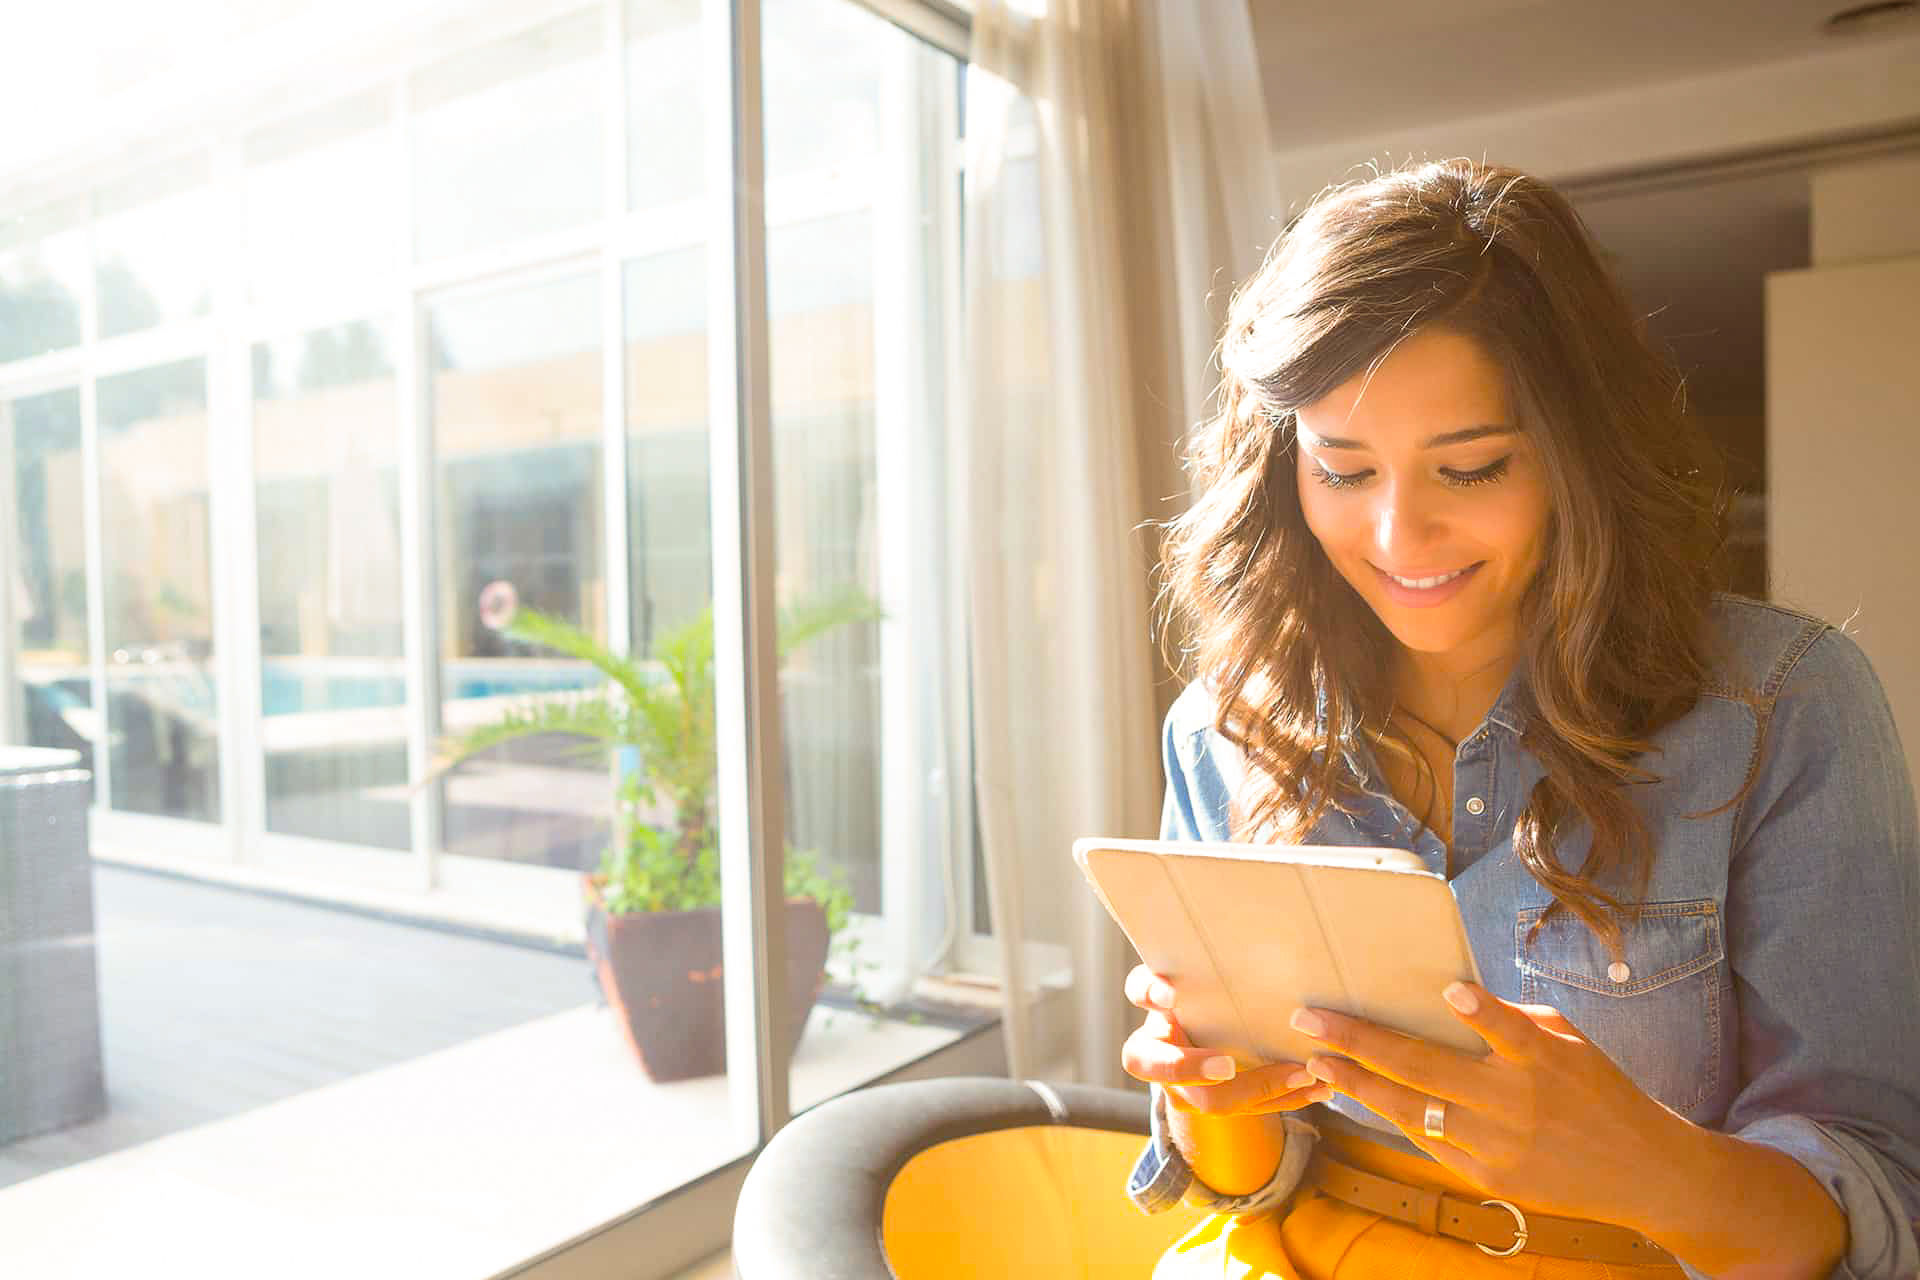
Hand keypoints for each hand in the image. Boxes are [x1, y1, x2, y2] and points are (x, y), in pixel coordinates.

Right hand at [1120, 964, 1331, 1115]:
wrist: (1215, 1028)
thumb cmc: (1214, 987)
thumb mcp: (1207, 969)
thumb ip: (1213, 954)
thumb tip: (1247, 912)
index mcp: (1156, 1000)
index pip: (1139, 994)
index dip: (1149, 995)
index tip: (1170, 995)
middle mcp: (1160, 1051)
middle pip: (1163, 1069)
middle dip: (1194, 1070)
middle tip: (1227, 1066)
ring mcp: (1186, 1085)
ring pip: (1212, 1099)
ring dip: (1260, 1088)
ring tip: (1304, 1074)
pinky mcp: (1220, 1101)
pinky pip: (1250, 1109)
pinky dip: (1287, 1098)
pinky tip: (1319, 1090)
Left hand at [1288, 981, 1689, 1226]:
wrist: (1643, 1173)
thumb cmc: (1601, 1091)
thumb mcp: (1572, 1043)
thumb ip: (1518, 1022)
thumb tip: (1459, 999)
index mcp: (1545, 1061)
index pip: (1511, 1031)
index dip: (1482, 1012)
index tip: (1450, 992)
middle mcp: (1517, 1104)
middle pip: (1429, 1069)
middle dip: (1361, 1041)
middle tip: (1311, 1020)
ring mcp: (1500, 1145)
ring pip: (1413, 1111)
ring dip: (1359, 1085)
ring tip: (1319, 1063)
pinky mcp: (1491, 1178)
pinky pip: (1430, 1142)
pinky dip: (1396, 1117)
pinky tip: (1361, 1096)